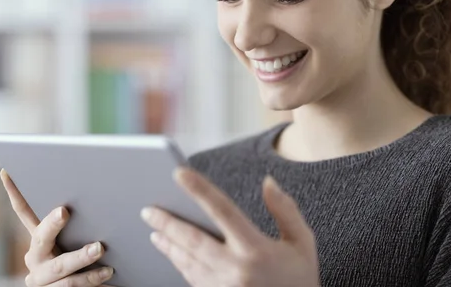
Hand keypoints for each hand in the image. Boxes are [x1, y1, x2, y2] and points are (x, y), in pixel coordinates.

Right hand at [0, 169, 114, 286]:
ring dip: (81, 257)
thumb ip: (78, 224)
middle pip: (40, 238)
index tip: (8, 171)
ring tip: (100, 248)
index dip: (14, 192)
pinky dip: (91, 278)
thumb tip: (96, 191)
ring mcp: (41, 279)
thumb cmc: (83, 261)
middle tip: (64, 211)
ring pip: (60, 267)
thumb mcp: (75, 240)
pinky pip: (71, 286)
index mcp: (38, 239)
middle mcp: (35, 257)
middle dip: (52, 224)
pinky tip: (107, 271)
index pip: (22, 212)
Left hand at [140, 168, 319, 286]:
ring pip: (187, 261)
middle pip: (193, 240)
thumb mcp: (302, 243)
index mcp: (256, 250)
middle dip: (167, 222)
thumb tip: (268, 182)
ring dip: (168, 244)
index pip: (222, 210)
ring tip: (154, 229)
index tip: (179, 173)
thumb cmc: (300, 280)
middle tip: (148, 210)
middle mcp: (236, 269)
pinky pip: (191, 278)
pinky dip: (179, 262)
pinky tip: (172, 252)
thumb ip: (285, 210)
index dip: (199, 189)